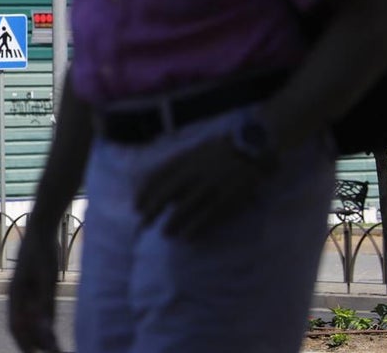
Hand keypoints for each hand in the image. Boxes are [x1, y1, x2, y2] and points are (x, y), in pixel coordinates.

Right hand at [8, 220, 62, 352]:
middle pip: (22, 327)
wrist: (42, 229)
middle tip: (51, 352)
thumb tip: (44, 328)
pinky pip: (40, 312)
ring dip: (41, 336)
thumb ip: (45, 302)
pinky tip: (55, 333)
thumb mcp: (46, 277)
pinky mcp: (37, 288)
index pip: (15, 326)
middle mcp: (18, 296)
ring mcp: (27, 292)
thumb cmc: (43, 250)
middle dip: (33, 343)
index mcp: (15, 294)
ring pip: (31, 321)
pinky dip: (45, 325)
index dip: (24, 342)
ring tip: (55, 348)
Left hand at [135, 134, 269, 239]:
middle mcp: (192, 174)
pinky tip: (187, 238)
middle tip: (144, 224)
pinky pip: (206, 218)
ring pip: (184, 210)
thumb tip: (160, 189)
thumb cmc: (218, 152)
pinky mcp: (225, 199)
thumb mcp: (192, 153)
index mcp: (183, 161)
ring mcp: (208, 187)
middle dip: (152, 212)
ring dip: (172, 224)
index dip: (144, 194)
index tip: (136, 207)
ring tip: (165, 234)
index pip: (156, 178)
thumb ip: (176, 168)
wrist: (250, 149)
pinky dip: (195, 229)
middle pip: (165, 196)